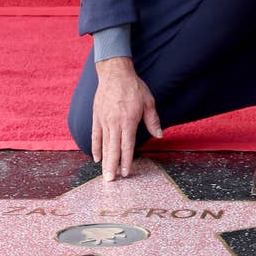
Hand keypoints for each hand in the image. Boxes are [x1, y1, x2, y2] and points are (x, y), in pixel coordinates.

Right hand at [92, 58, 162, 181]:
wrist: (115, 73)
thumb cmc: (134, 87)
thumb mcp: (148, 102)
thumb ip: (153, 120)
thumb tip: (159, 136)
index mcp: (128, 120)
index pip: (127, 145)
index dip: (126, 161)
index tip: (126, 173)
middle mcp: (114, 123)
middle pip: (113, 149)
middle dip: (112, 166)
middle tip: (111, 181)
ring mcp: (104, 120)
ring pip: (104, 144)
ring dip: (104, 161)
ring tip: (104, 174)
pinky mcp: (97, 116)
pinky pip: (95, 135)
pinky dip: (95, 147)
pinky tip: (96, 158)